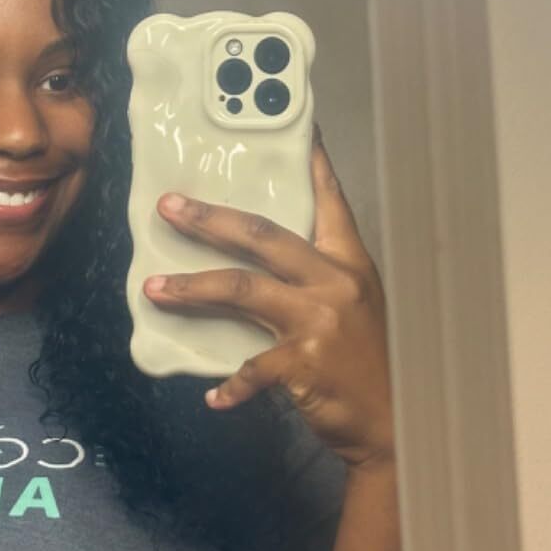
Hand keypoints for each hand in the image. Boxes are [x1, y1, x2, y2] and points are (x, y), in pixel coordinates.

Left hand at [143, 134, 393, 469]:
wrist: (395, 423)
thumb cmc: (368, 364)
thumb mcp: (355, 307)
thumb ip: (315, 281)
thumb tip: (257, 261)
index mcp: (349, 263)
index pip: (329, 201)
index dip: (312, 162)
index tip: (299, 127)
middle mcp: (334, 282)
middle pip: (262, 236)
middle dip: (209, 219)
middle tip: (169, 207)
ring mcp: (319, 321)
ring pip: (241, 289)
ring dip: (192, 289)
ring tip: (155, 289)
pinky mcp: (304, 363)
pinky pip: (252, 368)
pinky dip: (230, 385)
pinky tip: (214, 396)